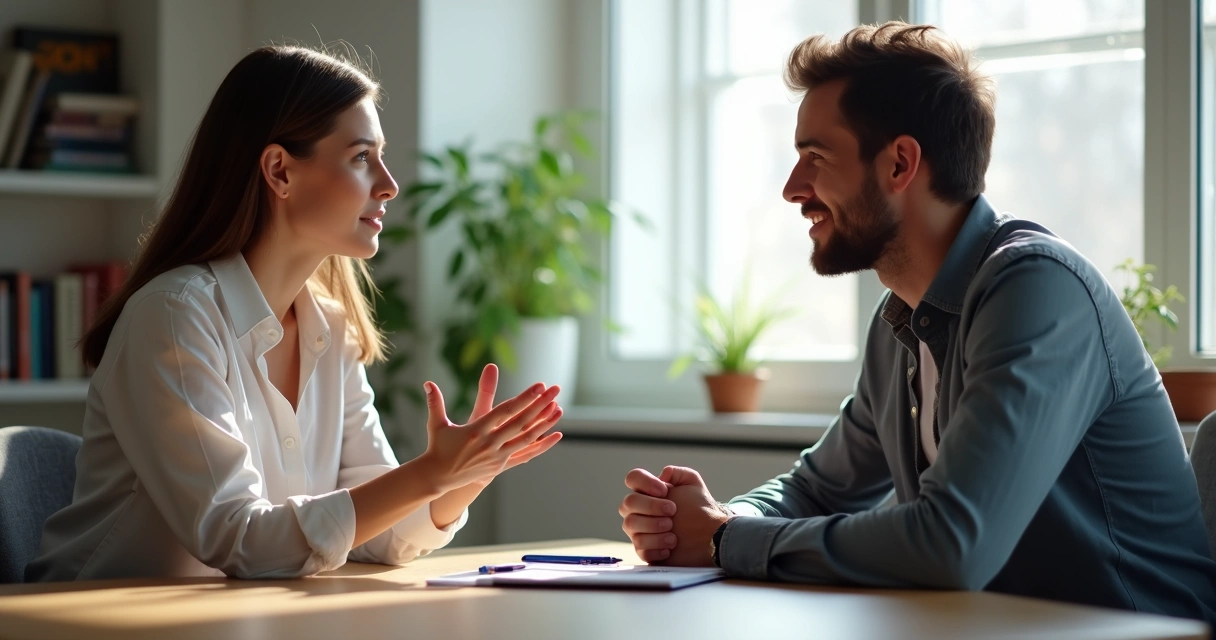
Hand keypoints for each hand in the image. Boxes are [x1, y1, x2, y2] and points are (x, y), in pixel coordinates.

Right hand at [420, 368, 562, 491]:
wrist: (439, 477)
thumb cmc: (438, 447)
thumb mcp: (436, 424)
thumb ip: (435, 402)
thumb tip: (427, 383)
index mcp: (476, 430)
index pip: (505, 411)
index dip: (523, 398)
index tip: (538, 386)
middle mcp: (490, 443)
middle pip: (520, 422)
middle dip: (539, 405)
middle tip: (554, 390)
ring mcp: (498, 455)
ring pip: (526, 438)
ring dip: (544, 423)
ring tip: (558, 408)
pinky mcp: (501, 465)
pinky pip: (526, 453)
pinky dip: (542, 445)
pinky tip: (556, 435)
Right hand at [621, 466, 731, 565]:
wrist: (711, 535)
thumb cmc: (700, 508)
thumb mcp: (693, 484)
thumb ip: (678, 473)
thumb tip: (663, 474)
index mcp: (648, 491)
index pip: (633, 478)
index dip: (644, 483)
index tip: (664, 491)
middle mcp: (639, 510)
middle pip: (628, 502)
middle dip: (651, 506)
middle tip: (672, 511)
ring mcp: (640, 530)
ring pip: (630, 525)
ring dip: (654, 527)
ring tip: (673, 533)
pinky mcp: (645, 550)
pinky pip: (639, 548)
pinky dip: (655, 548)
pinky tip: (670, 547)